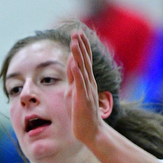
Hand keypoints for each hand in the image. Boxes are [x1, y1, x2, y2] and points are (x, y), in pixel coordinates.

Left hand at [65, 31, 104, 147]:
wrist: (90, 131)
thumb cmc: (81, 113)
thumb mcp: (74, 93)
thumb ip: (73, 78)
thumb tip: (72, 62)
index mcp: (85, 81)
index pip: (82, 61)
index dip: (80, 47)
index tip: (77, 33)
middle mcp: (88, 83)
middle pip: (84, 61)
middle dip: (80, 46)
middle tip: (77, 31)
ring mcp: (86, 90)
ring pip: (82, 69)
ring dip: (78, 55)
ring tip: (75, 41)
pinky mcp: (83, 99)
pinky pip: (80, 84)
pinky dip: (77, 73)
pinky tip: (74, 64)